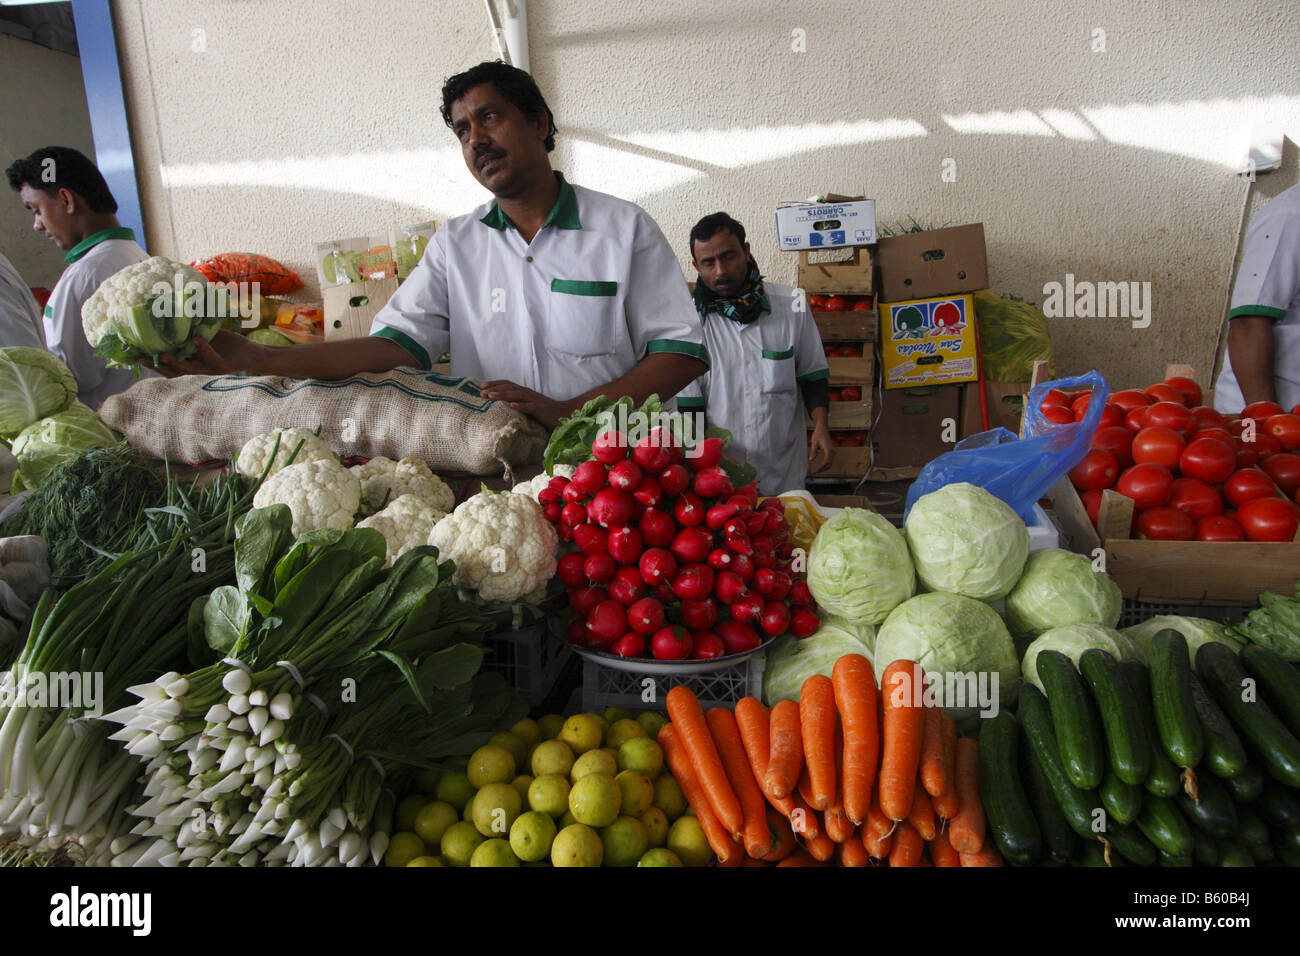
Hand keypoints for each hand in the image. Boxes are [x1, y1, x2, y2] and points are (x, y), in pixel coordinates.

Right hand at [145, 330, 263, 377]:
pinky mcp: (223, 367)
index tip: (135, 355)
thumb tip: (171, 312)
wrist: (251, 353)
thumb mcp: (206, 335)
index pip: (168, 366)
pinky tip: (195, 340)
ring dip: (176, 362)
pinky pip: (211, 359)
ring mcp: (210, 369)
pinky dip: (203, 349)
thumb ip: (190, 329)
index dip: (152, 363)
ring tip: (164, 354)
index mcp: (191, 362)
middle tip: (142, 357)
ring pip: (189, 369)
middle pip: (173, 371)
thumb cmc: (227, 344)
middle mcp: (198, 369)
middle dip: (157, 365)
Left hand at [480, 380, 569, 429]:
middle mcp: (528, 394)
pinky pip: (530, 407)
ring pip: (517, 395)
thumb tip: (502, 407)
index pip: (507, 384)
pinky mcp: (541, 410)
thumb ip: (518, 404)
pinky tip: (511, 406)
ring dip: (503, 395)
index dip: (494, 384)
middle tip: (481, 392)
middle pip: (509, 387)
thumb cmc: (545, 412)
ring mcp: (534, 401)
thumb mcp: (529, 406)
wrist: (564, 414)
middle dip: (494, 388)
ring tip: (491, 396)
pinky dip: (520, 406)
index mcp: (525, 392)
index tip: (481, 387)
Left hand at [808, 422, 834, 472]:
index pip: (826, 461)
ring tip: (816, 470)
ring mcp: (832, 451)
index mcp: (828, 449)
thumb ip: (813, 451)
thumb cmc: (818, 434)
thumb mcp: (814, 442)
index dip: (820, 467)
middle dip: (822, 469)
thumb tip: (811, 460)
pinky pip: (829, 460)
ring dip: (824, 468)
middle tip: (814, 472)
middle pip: (829, 464)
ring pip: (830, 463)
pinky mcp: (831, 451)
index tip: (815, 471)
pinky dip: (825, 465)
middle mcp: (832, 451)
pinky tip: (820, 466)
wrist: (822, 428)